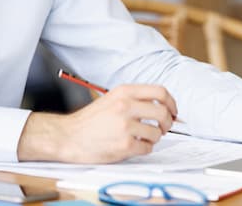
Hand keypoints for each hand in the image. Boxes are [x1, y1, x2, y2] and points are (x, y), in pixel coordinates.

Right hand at [17, 84, 177, 162]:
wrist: (68, 136)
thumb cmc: (90, 120)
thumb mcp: (112, 99)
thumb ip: (135, 99)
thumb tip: (163, 107)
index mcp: (124, 92)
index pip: (160, 92)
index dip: (172, 103)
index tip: (173, 111)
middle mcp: (125, 106)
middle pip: (163, 113)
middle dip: (168, 123)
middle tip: (164, 128)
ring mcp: (125, 126)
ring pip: (157, 133)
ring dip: (153, 138)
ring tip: (141, 137)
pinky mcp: (124, 145)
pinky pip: (147, 148)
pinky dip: (143, 149)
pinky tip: (132, 146)